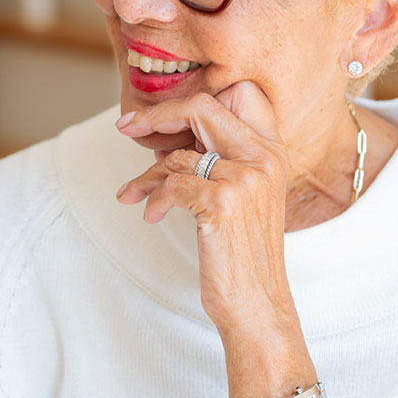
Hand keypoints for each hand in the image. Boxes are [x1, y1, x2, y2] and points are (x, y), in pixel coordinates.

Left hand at [113, 81, 295, 334]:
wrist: (257, 304)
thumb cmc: (241, 252)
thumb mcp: (240, 196)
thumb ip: (217, 160)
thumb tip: (165, 140)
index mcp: (273, 151)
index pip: (238, 93)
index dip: (192, 99)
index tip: (156, 117)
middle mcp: (265, 157)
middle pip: (203, 107)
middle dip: (156, 116)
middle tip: (124, 128)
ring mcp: (246, 178)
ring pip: (177, 155)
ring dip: (146, 176)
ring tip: (131, 194)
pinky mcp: (223, 202)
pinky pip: (171, 184)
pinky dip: (153, 199)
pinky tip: (151, 216)